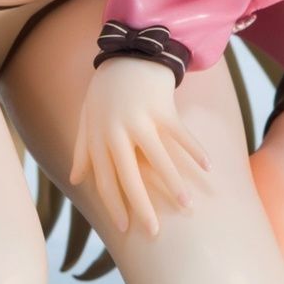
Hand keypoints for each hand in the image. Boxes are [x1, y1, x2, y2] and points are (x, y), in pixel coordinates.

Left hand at [69, 58, 211, 237]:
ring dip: (175, 184)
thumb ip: (83, 149)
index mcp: (99, 136)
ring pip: (159, 160)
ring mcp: (140, 120)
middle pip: (130, 177)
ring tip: (187, 205)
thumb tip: (76, 180)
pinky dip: (195, 151)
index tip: (126, 228)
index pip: (105, 180)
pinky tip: (207, 168)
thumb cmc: (106, 89)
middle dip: (142, 207)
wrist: (128, 52)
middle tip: (153, 231)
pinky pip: (181, 136)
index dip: (114, 205)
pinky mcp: (161, 108)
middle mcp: (117, 131)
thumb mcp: (87, 117)